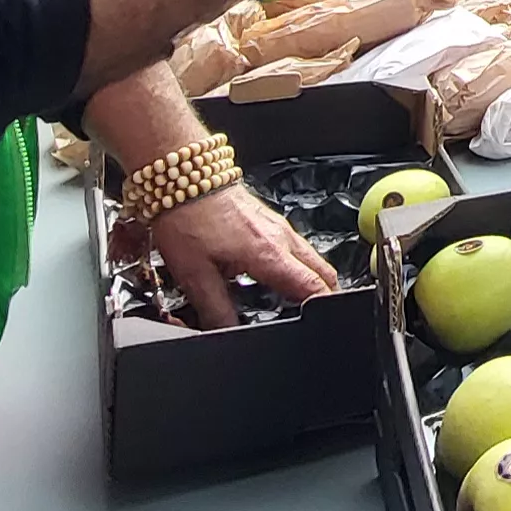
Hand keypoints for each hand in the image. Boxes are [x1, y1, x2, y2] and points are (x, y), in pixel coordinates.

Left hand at [147, 184, 338, 329]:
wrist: (182, 176)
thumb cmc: (187, 217)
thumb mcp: (195, 276)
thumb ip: (215, 310)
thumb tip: (226, 333)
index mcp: (268, 254)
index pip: (314, 286)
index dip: (325, 307)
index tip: (326, 322)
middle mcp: (281, 237)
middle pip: (324, 271)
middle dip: (328, 294)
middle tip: (321, 315)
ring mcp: (277, 225)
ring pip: (311, 256)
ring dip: (311, 278)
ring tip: (296, 300)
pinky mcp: (268, 218)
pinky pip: (295, 245)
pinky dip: (296, 263)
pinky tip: (274, 272)